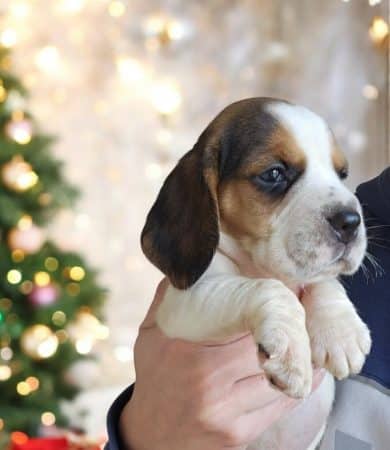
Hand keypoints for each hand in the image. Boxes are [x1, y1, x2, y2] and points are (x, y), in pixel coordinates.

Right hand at [120, 279, 323, 449]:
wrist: (150, 434)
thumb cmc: (155, 376)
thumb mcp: (150, 334)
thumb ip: (168, 298)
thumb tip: (190, 263)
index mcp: (190, 353)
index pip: (245, 324)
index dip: (271, 310)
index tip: (287, 294)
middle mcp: (209, 385)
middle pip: (268, 351)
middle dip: (288, 331)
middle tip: (303, 311)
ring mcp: (226, 414)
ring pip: (279, 379)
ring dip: (298, 358)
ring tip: (309, 338)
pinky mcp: (238, 435)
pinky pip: (279, 406)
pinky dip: (296, 385)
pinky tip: (307, 370)